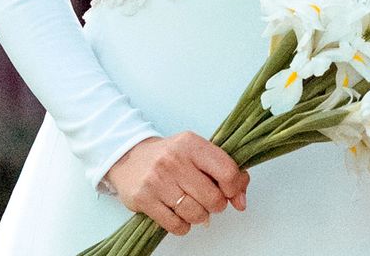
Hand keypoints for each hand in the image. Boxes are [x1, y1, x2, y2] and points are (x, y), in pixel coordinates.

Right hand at [105, 133, 248, 235]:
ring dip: (199, 216)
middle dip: (216, 205)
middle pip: (213, 198)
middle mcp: (174, 160)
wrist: (128, 157)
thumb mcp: (197, 152)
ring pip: (195, 214)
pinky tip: (178, 214)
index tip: (231, 192)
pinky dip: (183, 225)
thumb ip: (224, 171)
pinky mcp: (144, 199)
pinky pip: (176, 225)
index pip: (227, 171)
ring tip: (192, 205)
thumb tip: (241, 201)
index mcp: (191, 144)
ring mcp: (157, 181)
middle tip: (208, 199)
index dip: (235, 188)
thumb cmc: (169, 156)